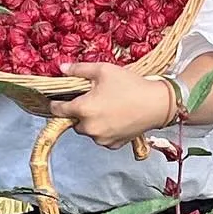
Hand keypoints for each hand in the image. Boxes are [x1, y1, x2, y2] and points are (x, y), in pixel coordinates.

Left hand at [58, 63, 173, 149]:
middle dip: (79, 112)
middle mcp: (89, 128)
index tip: (56, 101)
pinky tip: (115, 118)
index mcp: (83, 109)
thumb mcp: (103, 70)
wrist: (157, 104)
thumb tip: (62, 68)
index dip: (55, 104)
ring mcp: (101, 138)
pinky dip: (105, 130)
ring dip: (91, 122)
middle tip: (92, 100)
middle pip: (74, 122)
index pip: (58, 110)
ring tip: (106, 108)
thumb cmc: (131, 85)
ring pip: (88, 130)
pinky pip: (102, 137)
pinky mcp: (113, 144)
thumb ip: (79, 69)